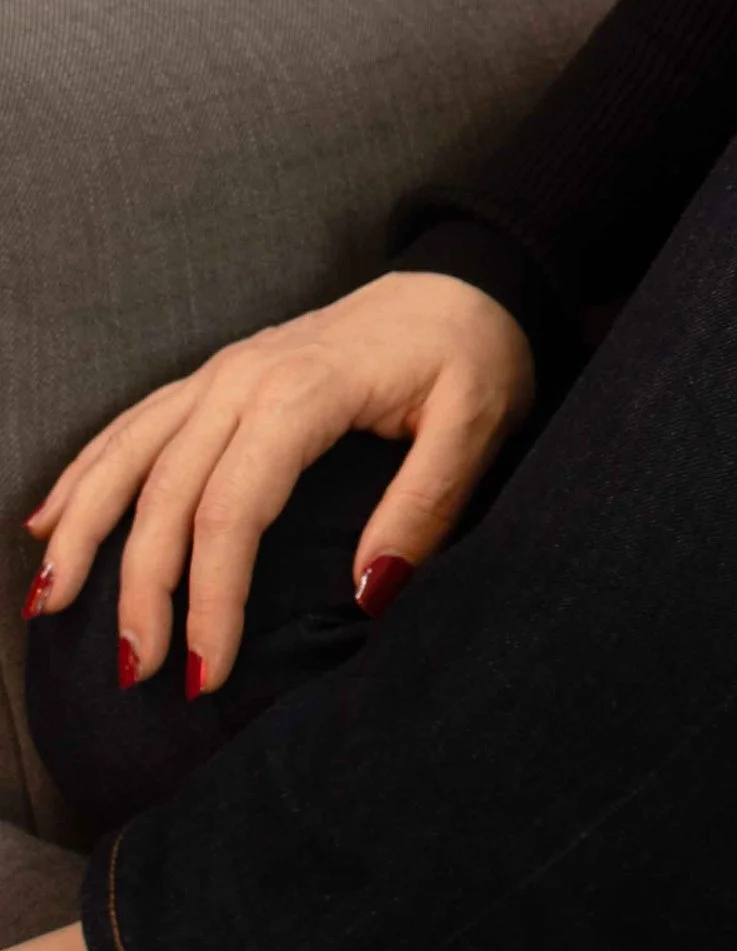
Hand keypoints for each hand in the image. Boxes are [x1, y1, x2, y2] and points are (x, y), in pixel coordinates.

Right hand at [21, 271, 532, 695]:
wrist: (468, 279)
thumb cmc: (474, 356)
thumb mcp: (475, 427)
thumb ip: (423, 508)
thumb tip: (368, 595)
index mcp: (305, 392)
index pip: (232, 508)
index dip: (211, 597)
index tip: (207, 671)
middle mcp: (247, 376)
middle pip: (168, 491)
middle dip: (142, 587)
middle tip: (137, 671)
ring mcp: (225, 370)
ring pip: (130, 453)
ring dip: (85, 527)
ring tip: (52, 604)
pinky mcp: (221, 372)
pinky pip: (136, 422)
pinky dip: (87, 469)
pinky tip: (49, 518)